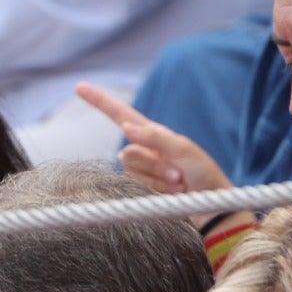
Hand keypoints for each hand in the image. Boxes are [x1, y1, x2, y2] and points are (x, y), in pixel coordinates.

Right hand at [75, 82, 234, 195]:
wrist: (211, 205)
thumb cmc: (203, 174)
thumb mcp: (184, 149)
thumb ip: (155, 137)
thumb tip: (124, 127)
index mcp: (153, 135)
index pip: (120, 115)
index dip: (100, 101)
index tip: (80, 87)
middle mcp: (143, 152)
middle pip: (129, 153)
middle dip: (156, 164)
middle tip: (179, 173)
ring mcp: (140, 173)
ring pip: (132, 171)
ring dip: (159, 178)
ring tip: (179, 183)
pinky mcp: (139, 192)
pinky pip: (136, 187)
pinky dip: (157, 190)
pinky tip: (172, 194)